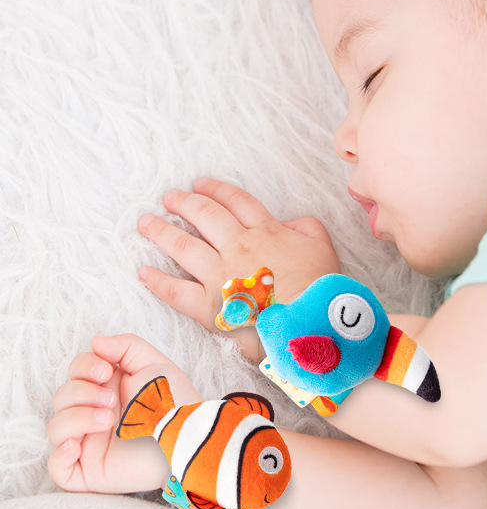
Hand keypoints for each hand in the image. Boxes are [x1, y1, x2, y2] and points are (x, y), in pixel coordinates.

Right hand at [47, 333, 199, 495]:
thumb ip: (125, 346)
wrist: (187, 438)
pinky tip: (77, 446)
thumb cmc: (175, 402)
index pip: (75, 372)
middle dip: (82, 393)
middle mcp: (94, 413)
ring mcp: (90, 443)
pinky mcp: (90, 471)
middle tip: (112, 400)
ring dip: (76, 418)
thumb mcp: (153, 364)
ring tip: (108, 420)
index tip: (106, 372)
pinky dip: (59, 456)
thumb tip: (95, 342)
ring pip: (55, 428)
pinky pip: (57, 468)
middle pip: (61, 397)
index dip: (82, 367)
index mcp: (106, 388)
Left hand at [137, 178, 341, 362]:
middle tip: (169, 197)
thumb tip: (287, 223)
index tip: (200, 184)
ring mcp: (221, 276)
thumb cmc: (321, 288)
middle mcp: (238, 247)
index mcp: (266, 231)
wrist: (312, 324)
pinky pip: (176, 291)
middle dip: (184, 203)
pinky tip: (143, 272)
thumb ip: (304, 226)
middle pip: (205, 216)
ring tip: (146, 222)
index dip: (216, 190)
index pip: (236, 202)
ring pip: (184, 246)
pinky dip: (157, 281)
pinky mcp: (209, 306)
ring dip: (162, 232)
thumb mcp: (321, 246)